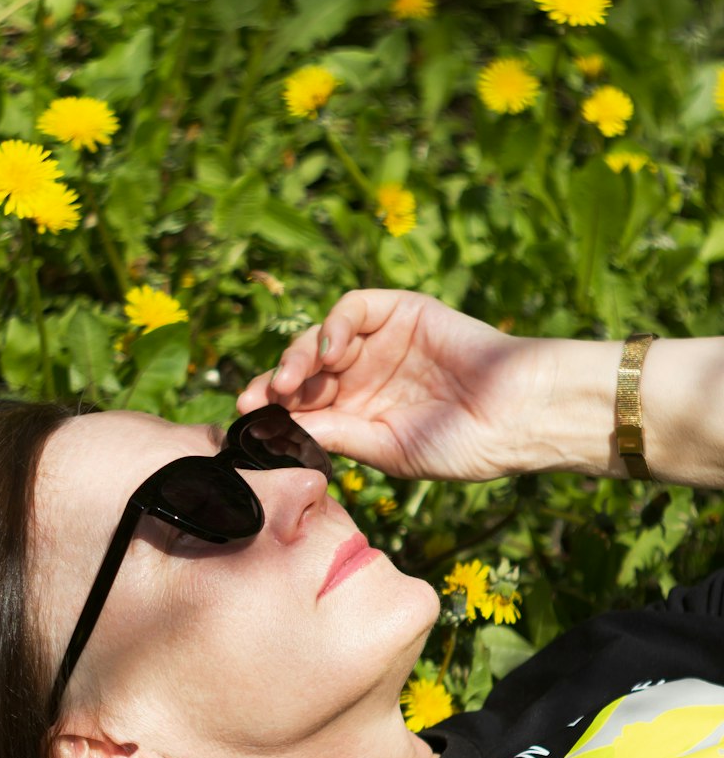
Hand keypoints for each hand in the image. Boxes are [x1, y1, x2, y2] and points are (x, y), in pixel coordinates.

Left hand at [238, 289, 551, 481]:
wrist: (512, 417)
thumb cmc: (458, 445)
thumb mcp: (384, 447)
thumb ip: (334, 434)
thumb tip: (277, 431)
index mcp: (357, 414)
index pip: (303, 408)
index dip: (272, 411)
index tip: (246, 421)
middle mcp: (363, 376)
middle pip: (303, 372)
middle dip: (275, 384)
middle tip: (256, 398)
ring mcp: (380, 342)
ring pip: (321, 339)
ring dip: (298, 356)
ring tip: (289, 380)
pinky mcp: (400, 311)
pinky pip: (354, 309)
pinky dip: (334, 325)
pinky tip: (329, 352)